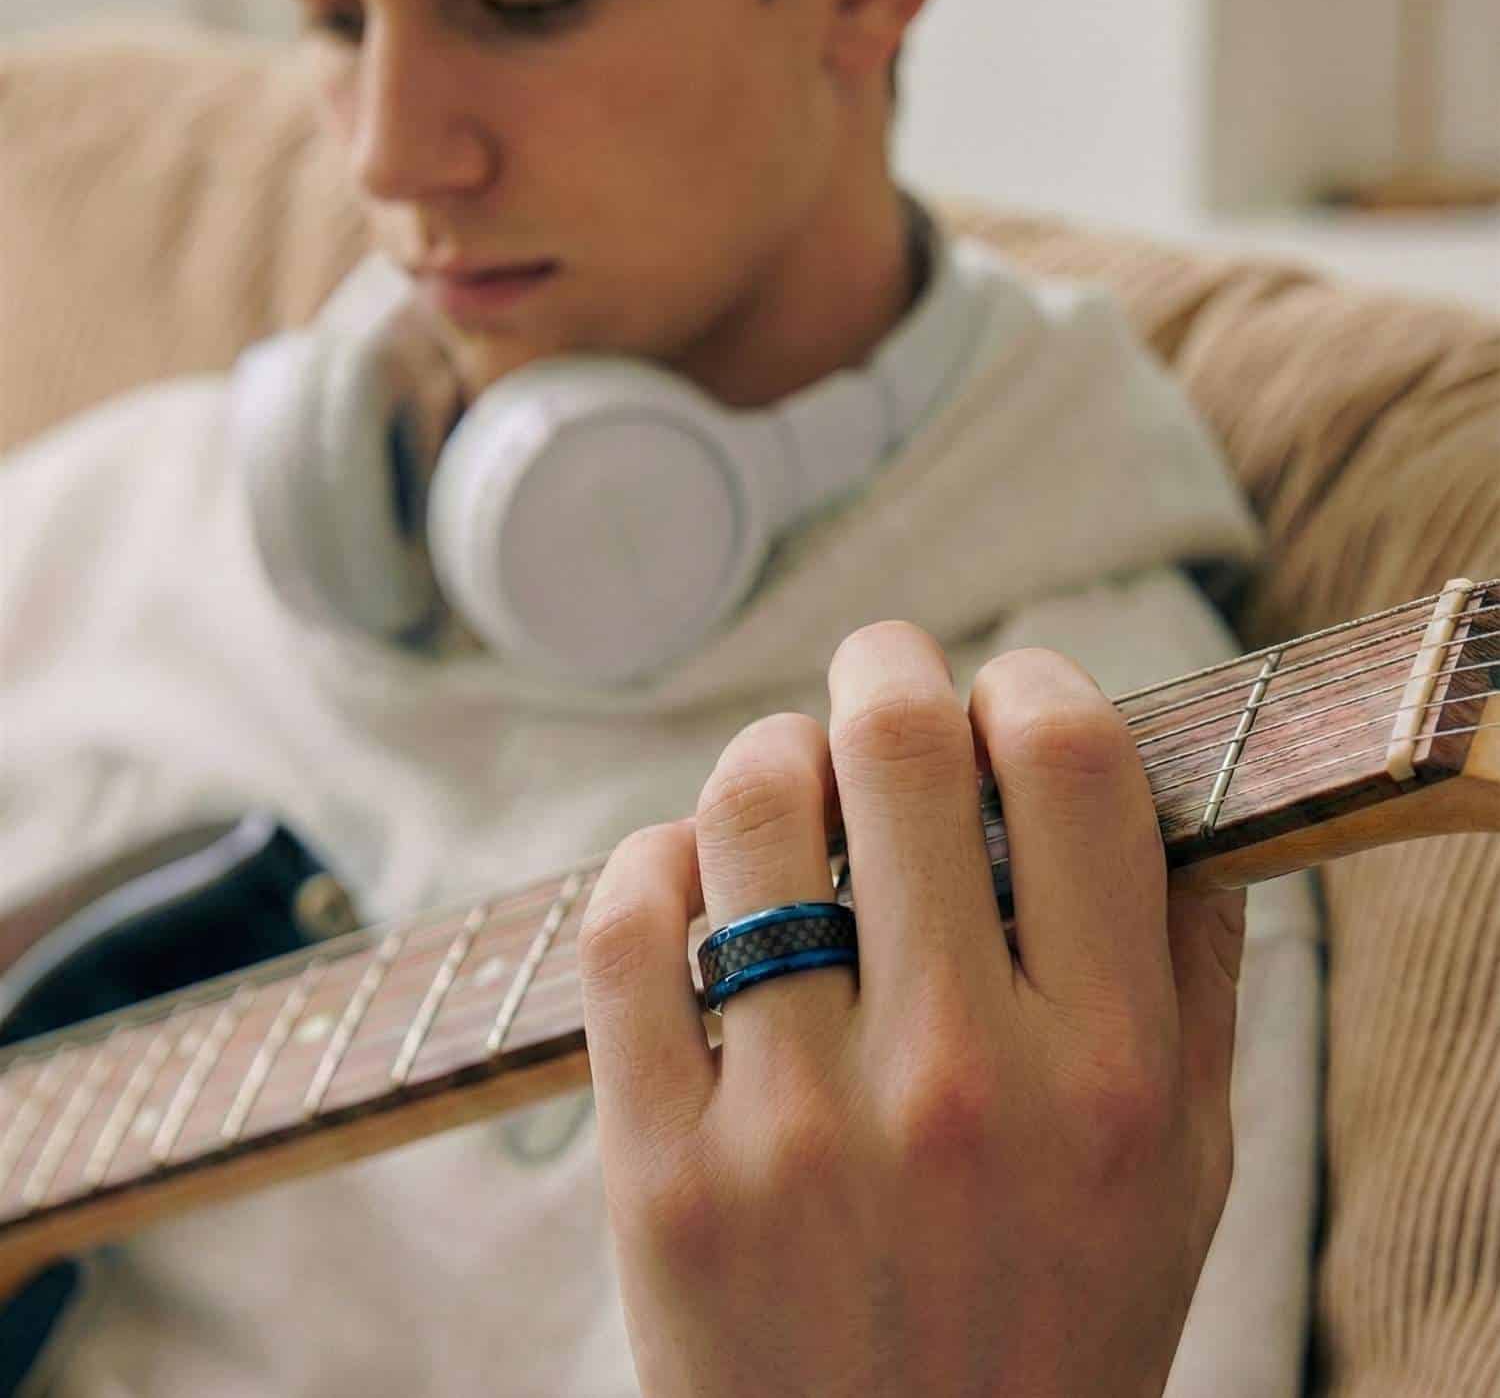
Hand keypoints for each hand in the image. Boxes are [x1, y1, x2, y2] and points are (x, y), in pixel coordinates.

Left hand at [578, 622, 1245, 1397]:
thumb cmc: (1056, 1328)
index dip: (1032, 685)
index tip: (1007, 697)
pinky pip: (626, 927)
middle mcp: (953, 1082)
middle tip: (883, 673)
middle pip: (892, 747)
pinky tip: (695, 878)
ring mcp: (791, 1128)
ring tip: (791, 783)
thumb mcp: (1185, 1173)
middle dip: (886, 667)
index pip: (1068, 768)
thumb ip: (1190, 976)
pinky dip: (656, 861)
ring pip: (745, 810)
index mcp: (1102, 1072)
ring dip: (770, 757)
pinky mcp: (658, 1171)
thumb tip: (1162, 795)